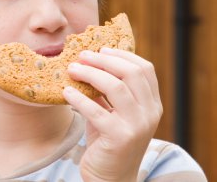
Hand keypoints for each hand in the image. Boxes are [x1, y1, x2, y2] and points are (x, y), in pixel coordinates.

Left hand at [63, 47, 162, 181]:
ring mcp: (137, 126)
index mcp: (151, 103)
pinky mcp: (120, 138)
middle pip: (131, 73)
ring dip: (90, 73)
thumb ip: (106, 89)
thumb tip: (87, 61)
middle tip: (82, 55)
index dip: (122, 55)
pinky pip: (97, 111)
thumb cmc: (108, 139)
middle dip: (103, 60)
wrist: (111, 178)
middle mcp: (150, 113)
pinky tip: (66, 92)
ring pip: (116, 87)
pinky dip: (79, 98)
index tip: (101, 49)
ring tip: (72, 69)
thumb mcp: (111, 110)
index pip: (144, 68)